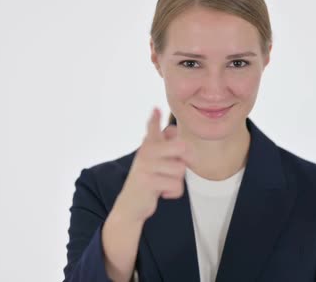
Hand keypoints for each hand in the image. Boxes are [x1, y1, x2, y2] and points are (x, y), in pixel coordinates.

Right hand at [113, 107, 188, 223]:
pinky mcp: (148, 181)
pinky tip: (162, 192)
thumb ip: (164, 143)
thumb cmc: (149, 180)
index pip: (153, 127)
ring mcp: (145, 166)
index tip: (156, 109)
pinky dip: (174, 192)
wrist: (131, 205)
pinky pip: (176, 185)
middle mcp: (146, 152)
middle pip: (181, 146)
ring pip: (180, 169)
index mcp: (149, 145)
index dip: (155, 118)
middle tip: (175, 167)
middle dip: (184, 159)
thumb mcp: (155, 160)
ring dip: (177, 180)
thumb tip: (168, 123)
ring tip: (164, 182)